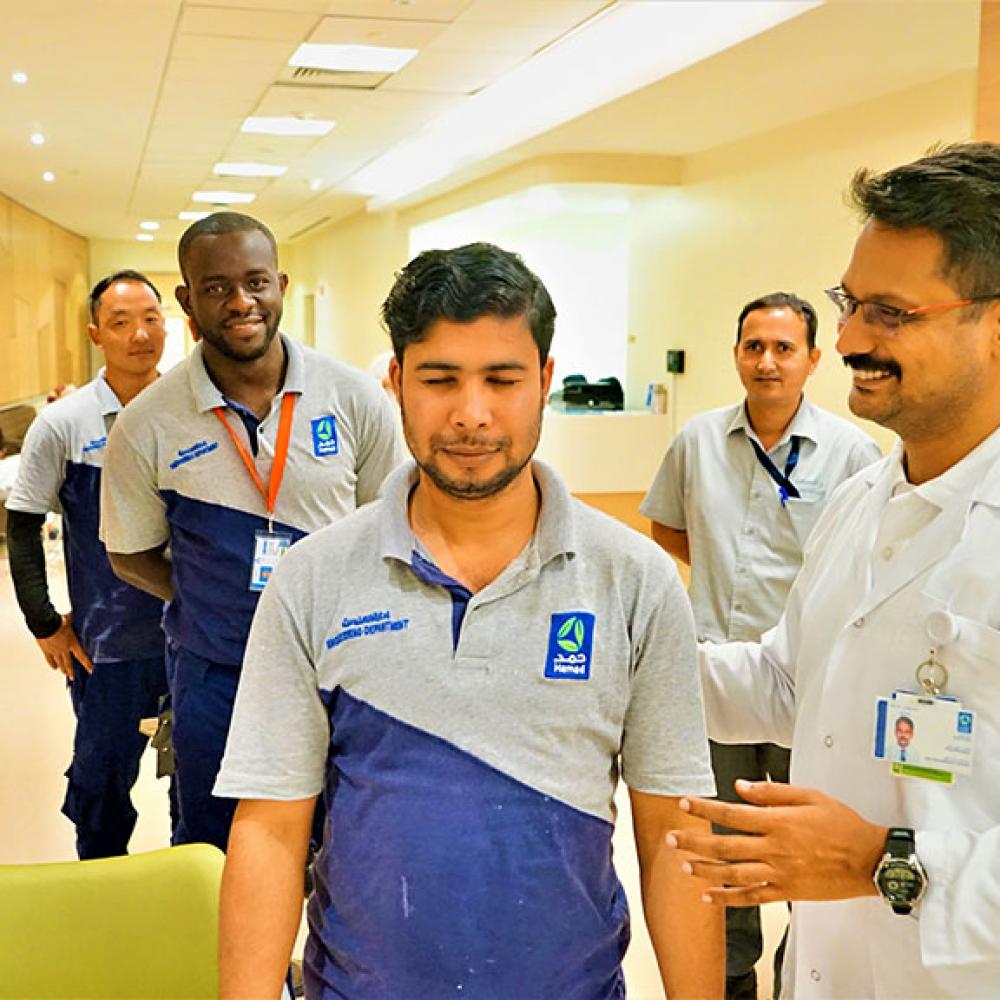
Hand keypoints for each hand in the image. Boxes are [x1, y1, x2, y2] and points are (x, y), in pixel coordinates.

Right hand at [35, 613, 92, 679]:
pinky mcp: (46, 650)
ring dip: (63, 669)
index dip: (87, 664)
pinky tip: (54, 668)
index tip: (91, 670)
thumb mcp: (70, 620)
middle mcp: (64, 649)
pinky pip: (49, 659)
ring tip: (66, 674)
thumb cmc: (58, 620)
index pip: (82, 656)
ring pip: (60, 662)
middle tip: (74, 677)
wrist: (44, 624)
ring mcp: (54, 651)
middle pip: (69, 663)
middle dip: (72, 671)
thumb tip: (77, 616)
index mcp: (72, 642)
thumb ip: (74, 621)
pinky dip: (52, 664)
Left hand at [666, 779, 886, 906]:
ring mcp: (779, 873)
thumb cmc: (843, 825)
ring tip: (682, 864)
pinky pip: (751, 897)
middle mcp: (774, 849)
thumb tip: (739, 787)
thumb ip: (772, 792)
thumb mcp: (810, 796)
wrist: (870, 860)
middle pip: (724, 846)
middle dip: (694, 842)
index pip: (731, 814)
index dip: (704, 809)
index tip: (684, 804)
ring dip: (704, 870)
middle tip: (671, 838)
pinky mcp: (786, 892)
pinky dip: (728, 898)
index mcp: (778, 822)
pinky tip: (709, 895)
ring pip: (733, 874)